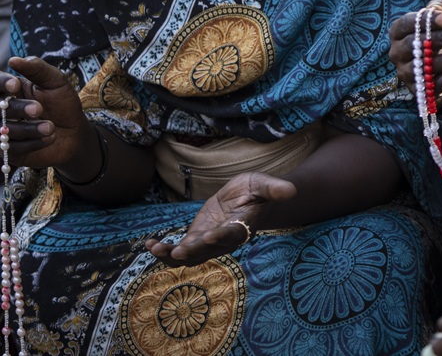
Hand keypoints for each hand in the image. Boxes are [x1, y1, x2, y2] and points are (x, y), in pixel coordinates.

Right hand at [0, 56, 88, 170]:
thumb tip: (13, 60)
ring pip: (3, 130)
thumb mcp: (56, 82)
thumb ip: (37, 69)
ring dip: (29, 128)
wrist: (75, 133)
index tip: (15, 85)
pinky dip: (33, 142)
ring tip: (51, 127)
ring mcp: (1, 131)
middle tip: (39, 109)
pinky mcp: (7, 151)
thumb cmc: (63, 104)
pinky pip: (12, 148)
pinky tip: (50, 138)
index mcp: (9, 89)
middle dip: (16, 108)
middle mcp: (0, 110)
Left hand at [146, 172, 297, 265]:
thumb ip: (274, 188)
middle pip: (208, 250)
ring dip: (172, 255)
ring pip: (190, 256)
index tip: (211, 235)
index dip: (222, 236)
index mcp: (242, 227)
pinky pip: (179, 250)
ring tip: (156, 248)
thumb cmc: (257, 191)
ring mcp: (208, 242)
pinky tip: (149, 244)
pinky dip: (164, 250)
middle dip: (193, 251)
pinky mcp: (196, 239)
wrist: (247, 199)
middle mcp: (224, 240)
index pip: (232, 234)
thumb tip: (292, 189)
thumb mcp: (264, 184)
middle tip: (178, 251)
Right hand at [387, 2, 441, 105]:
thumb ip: (439, 8)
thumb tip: (436, 11)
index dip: (426, 21)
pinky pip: (429, 87)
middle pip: (414, 45)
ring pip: (422, 67)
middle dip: (440, 39)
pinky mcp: (416, 90)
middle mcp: (397, 52)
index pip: (407, 24)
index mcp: (399, 31)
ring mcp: (405, 72)